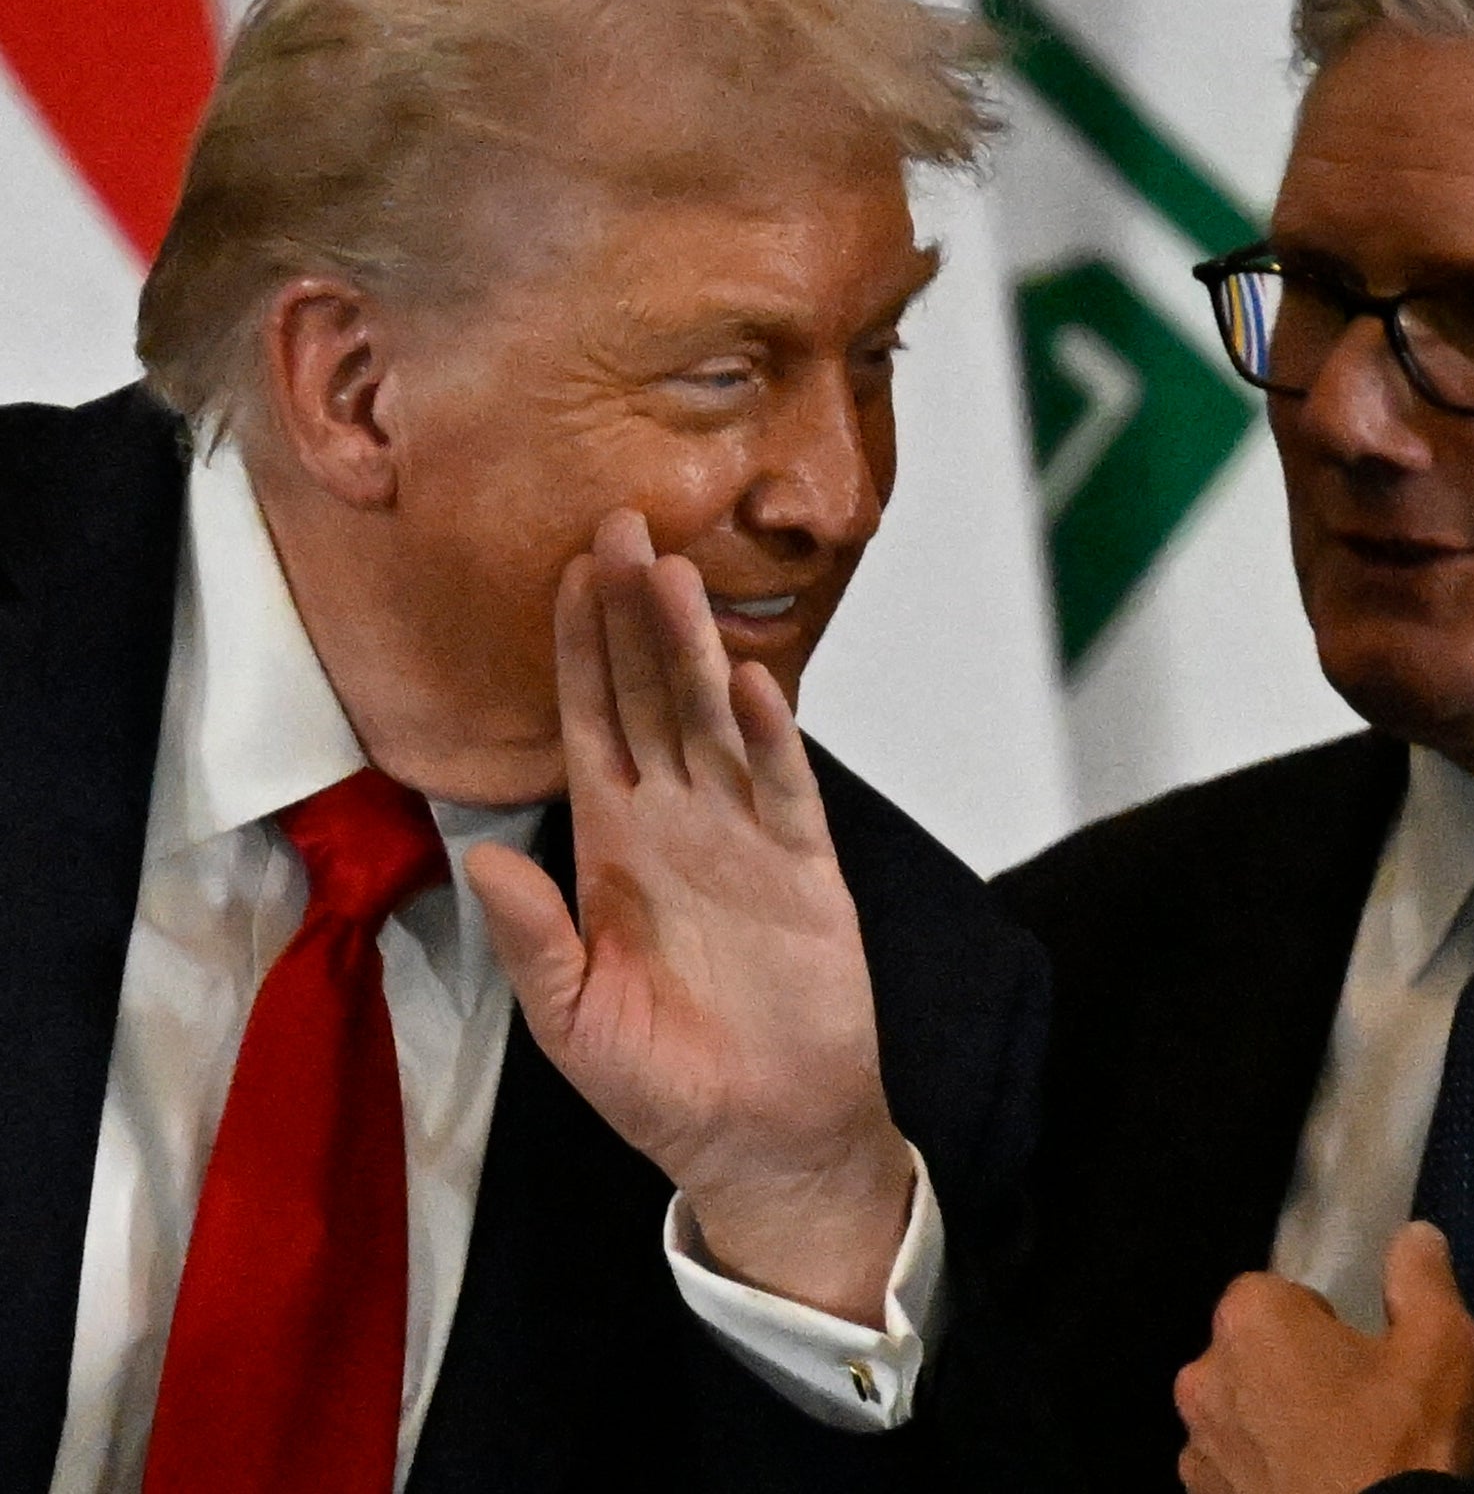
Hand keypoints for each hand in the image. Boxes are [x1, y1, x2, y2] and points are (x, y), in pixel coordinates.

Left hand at [464, 510, 912, 1325]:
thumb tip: (481, 852)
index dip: (576, 651)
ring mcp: (743, 839)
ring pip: (712, 721)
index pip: (588, 724)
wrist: (763, 1135)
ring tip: (675, 575)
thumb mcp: (571, 1019)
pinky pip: (781, 787)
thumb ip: (532, 935)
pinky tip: (749, 682)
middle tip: (620, 525)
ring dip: (693, 649)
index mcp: (613, 848)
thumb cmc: (661, 1083)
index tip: (564, 574)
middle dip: (632, 614)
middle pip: (648, 696)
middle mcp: (677, 823)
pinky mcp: (805, 869)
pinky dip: (767, 736)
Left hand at [1174, 1223, 1473, 1493]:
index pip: (1275, 1291)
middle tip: (1350, 1404)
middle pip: (1249, 1352)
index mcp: (1251, 1319)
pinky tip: (1309, 1486)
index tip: (1358, 1354)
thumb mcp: (1441, 1344)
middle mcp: (1203, 1376)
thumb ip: (1421, 1276)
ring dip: (1269, 1423)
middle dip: (1288, 1368)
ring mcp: (1196, 1449)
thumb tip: (1415, 1236)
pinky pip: (1230, 1470)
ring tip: (1330, 1453)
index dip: (1319, 1319)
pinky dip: (1260, 1475)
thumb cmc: (1401, 1440)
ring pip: (1237, 1413)